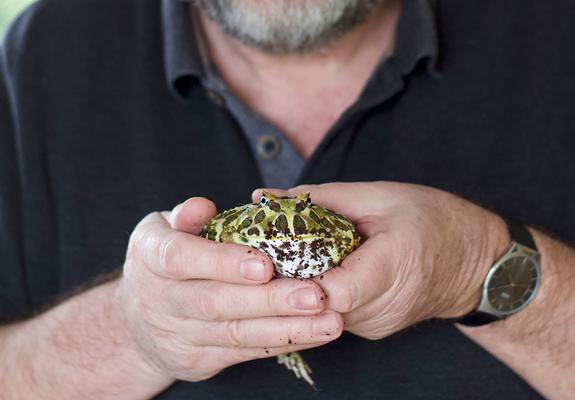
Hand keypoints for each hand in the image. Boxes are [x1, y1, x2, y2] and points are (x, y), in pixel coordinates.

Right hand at [117, 198, 342, 381]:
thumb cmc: (165, 261)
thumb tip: (203, 206)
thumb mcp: (164, 229)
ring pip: (236, 334)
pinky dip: (283, 342)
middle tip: (315, 294)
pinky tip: (315, 333)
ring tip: (329, 321)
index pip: (180, 259)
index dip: (222, 262)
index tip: (265, 265)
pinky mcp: (198, 361)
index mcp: (149, 256)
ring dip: (287, 328)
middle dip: (268, 301)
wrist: (139, 322)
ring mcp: (178, 336)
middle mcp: (159, 300)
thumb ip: (186, 215)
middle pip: (215, 303)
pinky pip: (245, 352)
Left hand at [253, 182, 508, 339]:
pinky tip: (324, 270)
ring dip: (303, 285)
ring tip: (298, 256)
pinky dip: (322, 293)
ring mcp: (377, 324)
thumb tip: (263, 198)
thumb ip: (318, 199)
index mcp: (390, 266)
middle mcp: (383, 306)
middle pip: (316, 303)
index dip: (295, 277)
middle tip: (270, 250)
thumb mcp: (378, 195)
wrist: (473, 262)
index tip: (271, 256)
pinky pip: (333, 314)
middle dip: (288, 277)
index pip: (331, 291)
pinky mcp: (372, 329)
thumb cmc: (431, 220)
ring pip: (320, 311)